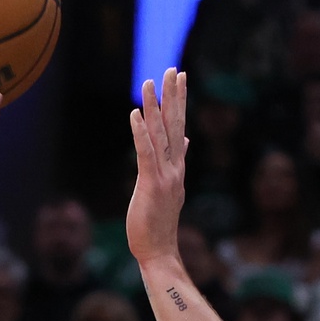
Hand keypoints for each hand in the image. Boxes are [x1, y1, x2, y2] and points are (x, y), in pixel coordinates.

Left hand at [125, 69, 188, 264]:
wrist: (160, 251)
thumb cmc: (160, 223)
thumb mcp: (171, 187)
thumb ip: (177, 161)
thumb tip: (184, 140)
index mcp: (177, 166)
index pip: (179, 126)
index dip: (179, 100)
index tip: (180, 77)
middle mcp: (174, 167)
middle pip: (174, 124)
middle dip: (173, 95)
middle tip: (173, 69)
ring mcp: (165, 175)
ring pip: (160, 134)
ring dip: (154, 107)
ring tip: (150, 82)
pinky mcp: (151, 184)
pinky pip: (146, 153)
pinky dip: (140, 132)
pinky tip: (135, 113)